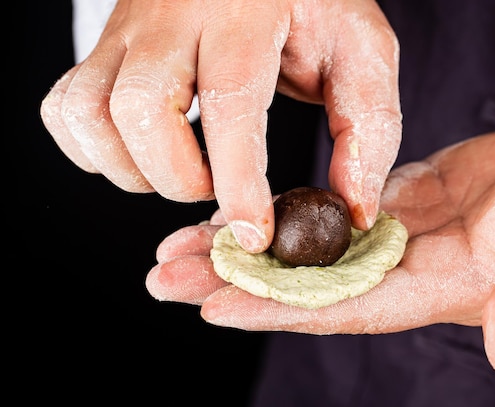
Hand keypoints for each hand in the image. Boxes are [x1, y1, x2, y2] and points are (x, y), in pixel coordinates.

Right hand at [40, 0, 401, 251]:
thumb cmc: (315, 6)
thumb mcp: (361, 51)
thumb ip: (367, 127)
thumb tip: (352, 208)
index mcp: (244, 15)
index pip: (229, 101)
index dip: (238, 180)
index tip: (253, 235)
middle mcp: (174, 17)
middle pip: (138, 108)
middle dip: (177, 176)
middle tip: (215, 187)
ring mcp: (130, 30)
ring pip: (88, 112)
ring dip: (133, 169)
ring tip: (183, 172)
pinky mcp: (108, 46)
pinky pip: (66, 106)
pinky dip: (95, 151)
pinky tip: (145, 154)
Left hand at [146, 118, 494, 374]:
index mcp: (444, 287)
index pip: (346, 305)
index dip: (279, 309)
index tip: (214, 306)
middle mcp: (412, 267)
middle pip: (310, 283)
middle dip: (238, 282)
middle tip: (165, 278)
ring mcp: (407, 233)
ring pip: (313, 246)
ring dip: (251, 245)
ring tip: (185, 244)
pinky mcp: (409, 197)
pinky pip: (338, 209)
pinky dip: (292, 212)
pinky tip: (251, 210)